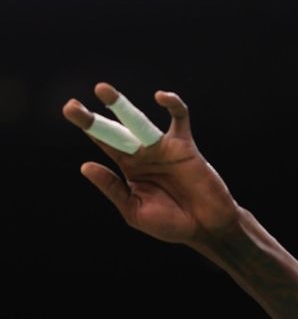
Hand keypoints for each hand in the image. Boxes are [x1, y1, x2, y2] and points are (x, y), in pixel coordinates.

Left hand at [63, 83, 239, 247]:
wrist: (206, 227)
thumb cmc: (171, 224)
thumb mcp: (134, 210)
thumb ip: (112, 188)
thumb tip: (86, 165)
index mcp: (129, 169)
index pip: (104, 143)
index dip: (88, 127)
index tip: (71, 110)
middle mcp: (143, 154)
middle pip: (114, 130)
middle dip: (93, 118)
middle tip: (70, 107)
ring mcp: (163, 147)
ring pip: (139, 121)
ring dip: (120, 106)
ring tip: (101, 91)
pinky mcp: (185, 145)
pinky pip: (179, 118)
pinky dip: (173, 105)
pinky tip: (160, 97)